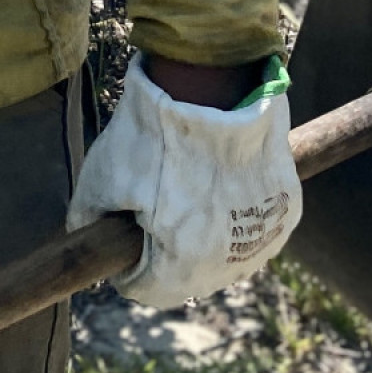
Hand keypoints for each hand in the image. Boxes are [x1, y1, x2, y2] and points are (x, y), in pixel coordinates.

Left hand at [67, 50, 300, 307]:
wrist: (212, 85)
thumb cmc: (152, 134)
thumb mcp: (101, 176)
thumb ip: (88, 219)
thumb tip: (84, 237)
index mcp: (181, 266)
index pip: (144, 287)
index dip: (125, 259)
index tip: (122, 231)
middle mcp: (229, 265)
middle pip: (185, 273)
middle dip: (163, 246)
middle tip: (152, 201)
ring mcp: (264, 239)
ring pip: (222, 253)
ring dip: (202, 233)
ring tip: (186, 185)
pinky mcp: (287, 213)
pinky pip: (255, 227)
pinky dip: (237, 213)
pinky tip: (219, 180)